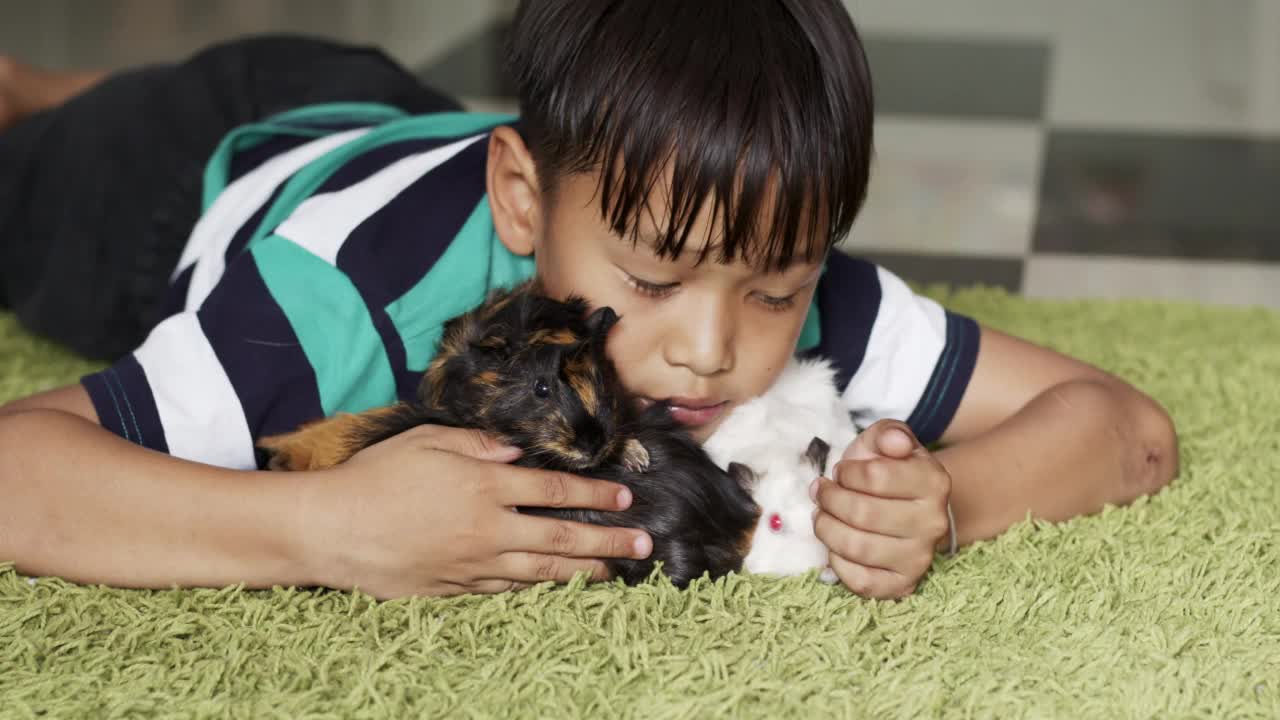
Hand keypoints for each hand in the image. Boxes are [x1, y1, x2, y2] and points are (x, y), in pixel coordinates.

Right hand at [296, 424, 652, 598]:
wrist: (330, 530)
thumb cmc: (374, 477)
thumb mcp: (425, 440)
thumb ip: (475, 444)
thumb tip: (513, 453)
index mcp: (484, 484)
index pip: (554, 489)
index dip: (594, 492)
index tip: (625, 496)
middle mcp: (488, 527)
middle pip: (562, 535)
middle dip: (608, 540)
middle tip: (643, 546)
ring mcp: (474, 563)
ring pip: (542, 570)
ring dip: (584, 571)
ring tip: (614, 573)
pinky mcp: (456, 588)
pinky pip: (507, 589)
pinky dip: (537, 587)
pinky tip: (555, 584)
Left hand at [811, 420, 951, 598]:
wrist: (907, 507)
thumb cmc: (889, 470)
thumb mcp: (886, 443)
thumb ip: (888, 433)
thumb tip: (894, 442)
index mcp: (934, 481)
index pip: (875, 476)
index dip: (847, 472)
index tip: (841, 472)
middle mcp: (933, 522)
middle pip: (862, 514)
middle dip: (830, 500)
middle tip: (822, 492)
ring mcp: (920, 557)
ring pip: (857, 548)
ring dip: (827, 529)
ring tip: (823, 515)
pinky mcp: (903, 585)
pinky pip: (861, 581)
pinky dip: (838, 563)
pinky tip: (836, 545)